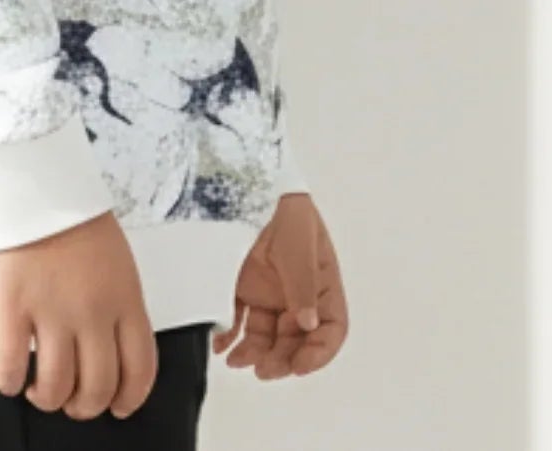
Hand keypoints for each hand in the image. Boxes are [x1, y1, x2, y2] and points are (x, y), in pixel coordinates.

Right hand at [0, 209, 157, 420]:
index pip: (140, 368)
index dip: (130, 398)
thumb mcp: (117, 259)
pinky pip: (11, 367)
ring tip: (39, 389)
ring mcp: (51, 310)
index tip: (118, 407)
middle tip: (72, 401)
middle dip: (85, 406)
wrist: (31, 178)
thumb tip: (111, 349)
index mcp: (125, 296)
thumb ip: (119, 304)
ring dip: (48, 399)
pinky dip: (10, 383)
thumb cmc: (73, 215)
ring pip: (57, 387)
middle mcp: (93, 311)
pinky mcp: (11, 306)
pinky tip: (10, 377)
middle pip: (98, 386)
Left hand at [212, 191, 348, 378]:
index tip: (299, 366)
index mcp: (321, 284)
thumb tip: (308, 325)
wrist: (247, 180)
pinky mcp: (241, 286)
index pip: (331, 328)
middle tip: (264, 371)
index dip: (319, 352)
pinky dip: (229, 335)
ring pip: (266, 335)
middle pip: (295, 338)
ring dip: (255, 353)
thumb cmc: (283, 208)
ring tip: (237, 362)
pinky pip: (237, 319)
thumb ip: (302, 285)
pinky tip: (220, 345)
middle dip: (282, 359)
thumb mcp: (298, 245)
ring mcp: (268, 291)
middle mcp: (296, 294)